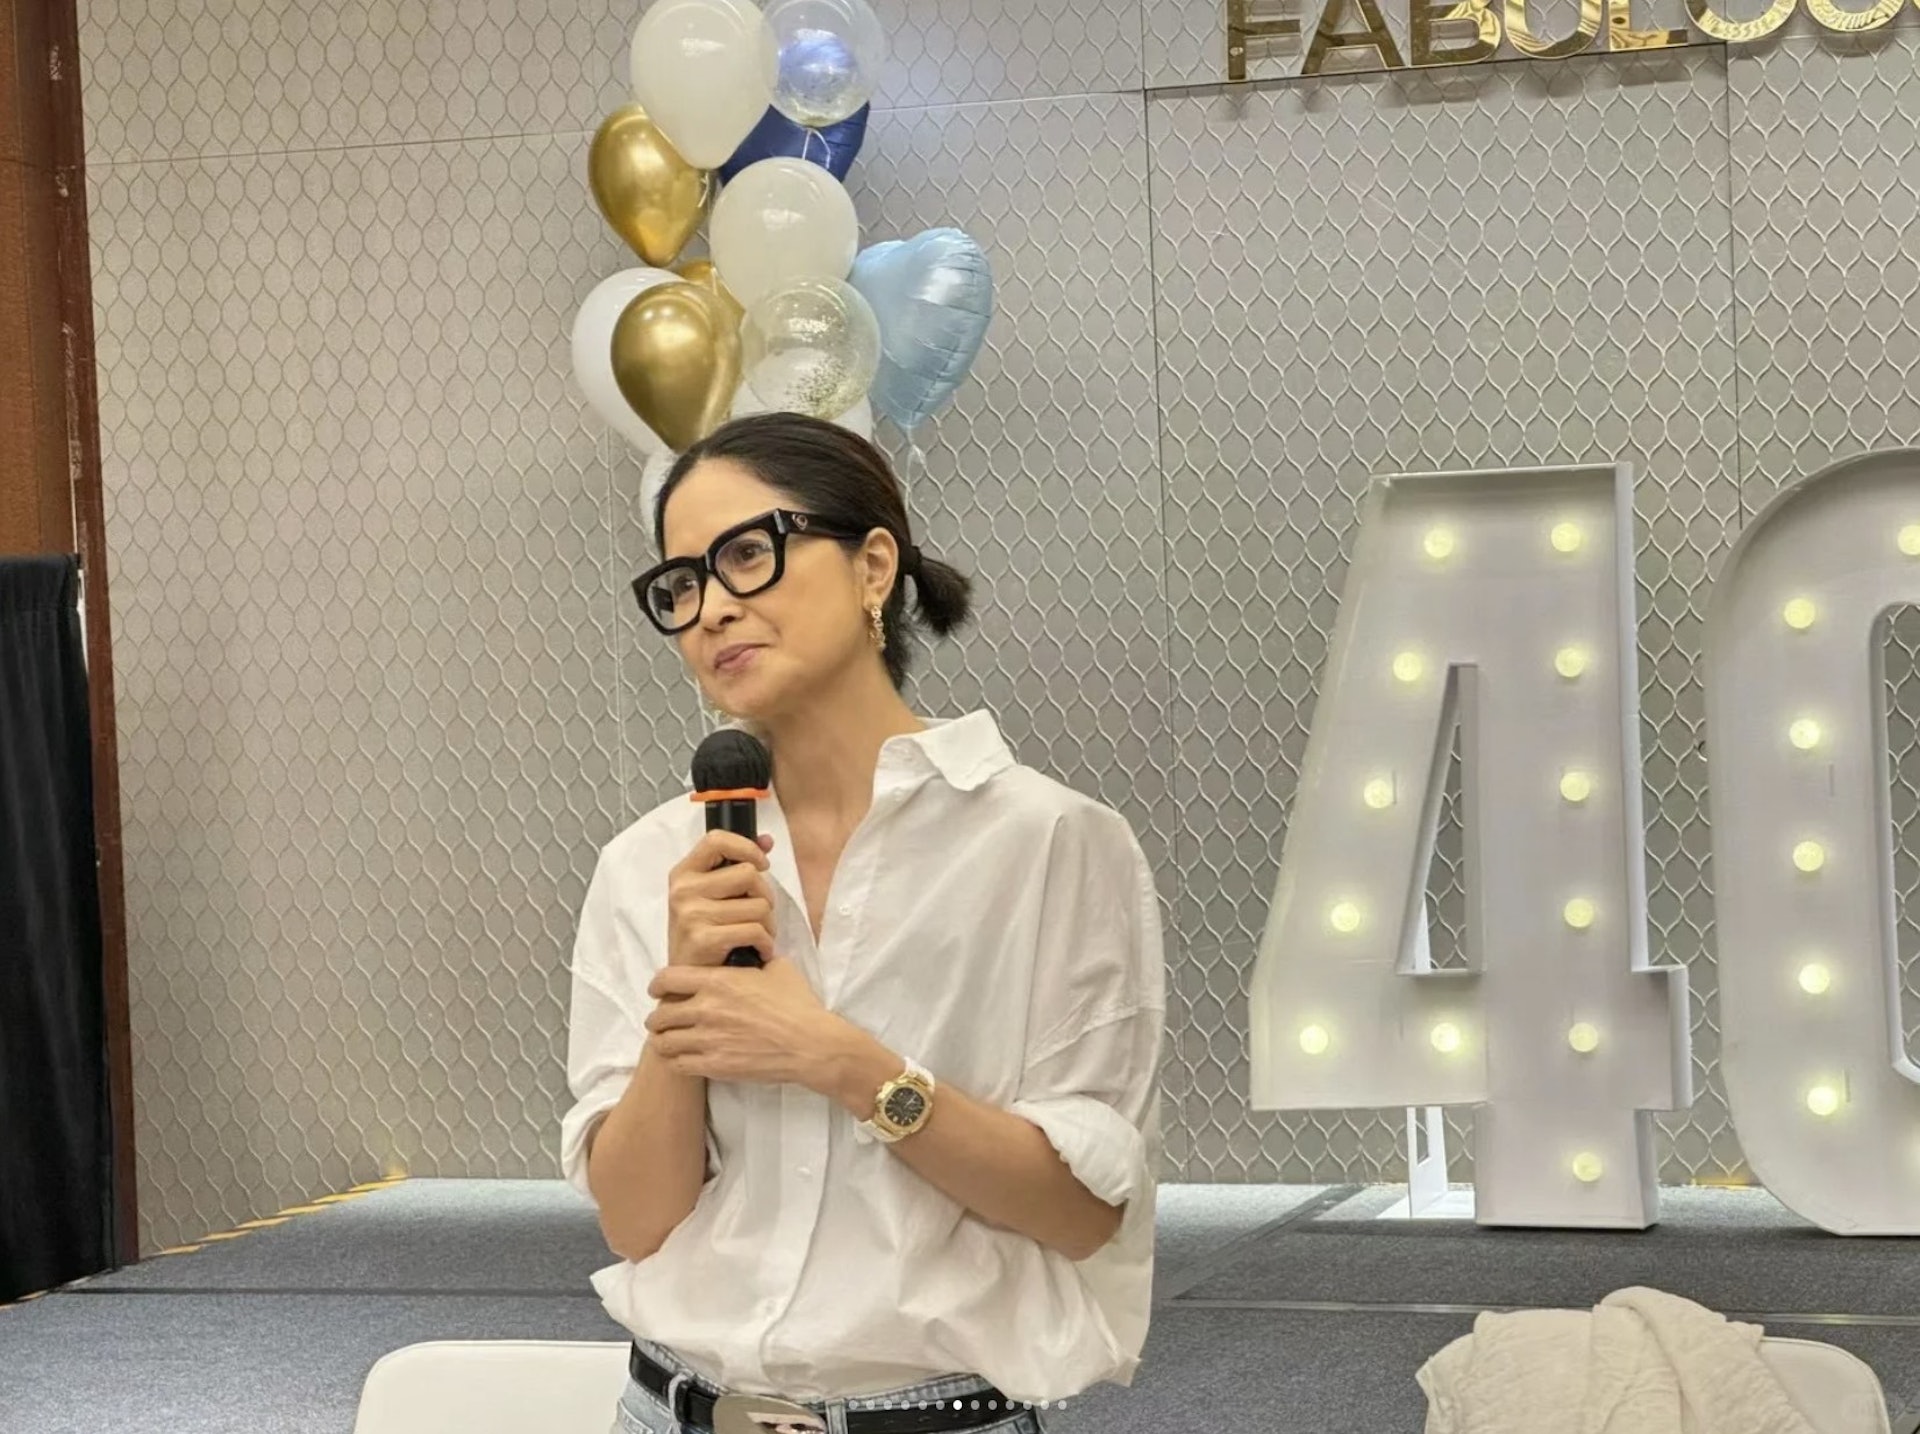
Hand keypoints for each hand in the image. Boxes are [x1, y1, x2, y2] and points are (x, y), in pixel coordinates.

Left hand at [644, 953, 839, 1086]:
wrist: (810, 1044)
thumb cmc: (798, 1004)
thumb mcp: (777, 969)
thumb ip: (753, 960)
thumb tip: (749, 953)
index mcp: (718, 981)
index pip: (667, 979)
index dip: (658, 985)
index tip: (658, 990)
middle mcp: (707, 1009)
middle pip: (660, 1014)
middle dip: (657, 1017)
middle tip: (662, 1019)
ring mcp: (709, 1040)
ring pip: (664, 1042)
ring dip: (663, 1040)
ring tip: (667, 1040)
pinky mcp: (715, 1065)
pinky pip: (678, 1064)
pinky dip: (675, 1060)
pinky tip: (681, 1058)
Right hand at [666, 829, 776, 967]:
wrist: (687, 981)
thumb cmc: (705, 934)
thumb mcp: (711, 896)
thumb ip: (736, 864)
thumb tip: (767, 840)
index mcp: (683, 873)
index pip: (716, 839)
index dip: (746, 847)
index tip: (761, 864)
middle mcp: (683, 890)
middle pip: (748, 874)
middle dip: (764, 895)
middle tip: (760, 914)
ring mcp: (691, 914)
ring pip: (758, 905)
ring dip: (768, 924)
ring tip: (758, 936)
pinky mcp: (703, 939)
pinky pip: (755, 930)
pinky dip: (766, 943)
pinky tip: (759, 950)